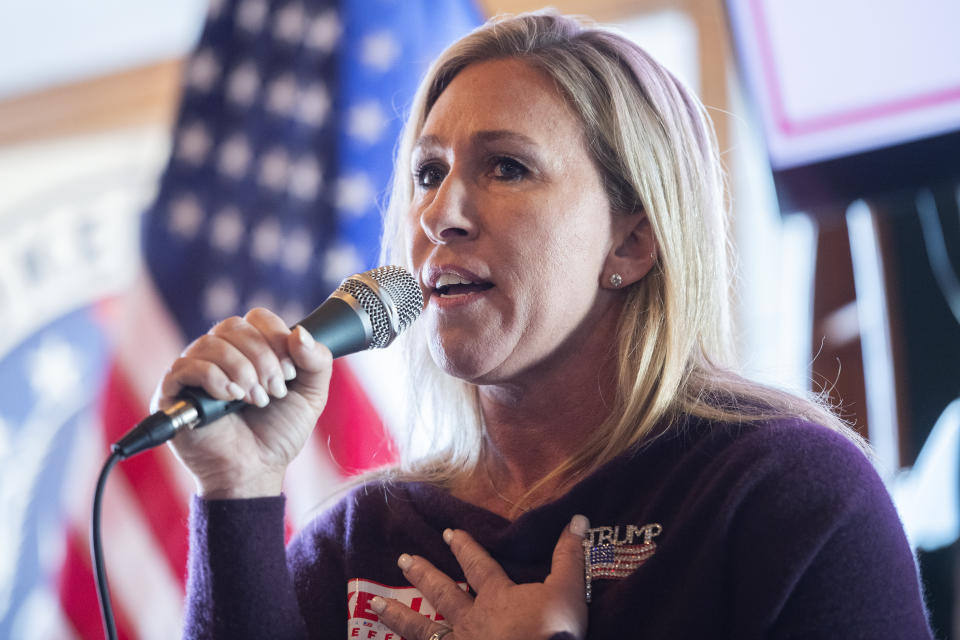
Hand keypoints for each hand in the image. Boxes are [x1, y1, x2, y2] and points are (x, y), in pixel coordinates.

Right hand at [152, 308, 332, 497]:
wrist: (256, 470)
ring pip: (212, 343)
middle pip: (235, 326)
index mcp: (249, 349)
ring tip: (255, 400)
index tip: (290, 374)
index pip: (258, 318)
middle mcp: (218, 354)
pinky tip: (231, 398)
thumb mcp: (311, 395)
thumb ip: (317, 361)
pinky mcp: (172, 392)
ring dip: (242, 371)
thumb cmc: (278, 433)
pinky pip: (186, 366)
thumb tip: (302, 333)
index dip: (277, 339)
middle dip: (262, 359)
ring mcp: (193, 371)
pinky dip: (215, 378)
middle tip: (274, 391)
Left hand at [372, 515, 589, 639]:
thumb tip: (578, 518)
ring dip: (398, 615)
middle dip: (423, 573)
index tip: (450, 533)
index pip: (478, 566)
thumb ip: (569, 556)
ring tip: (374, 604)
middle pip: (442, 592)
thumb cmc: (552, 632)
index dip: (465, 548)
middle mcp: (471, 619)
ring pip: (421, 629)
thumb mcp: (567, 590)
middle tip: (402, 558)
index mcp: (497, 596)